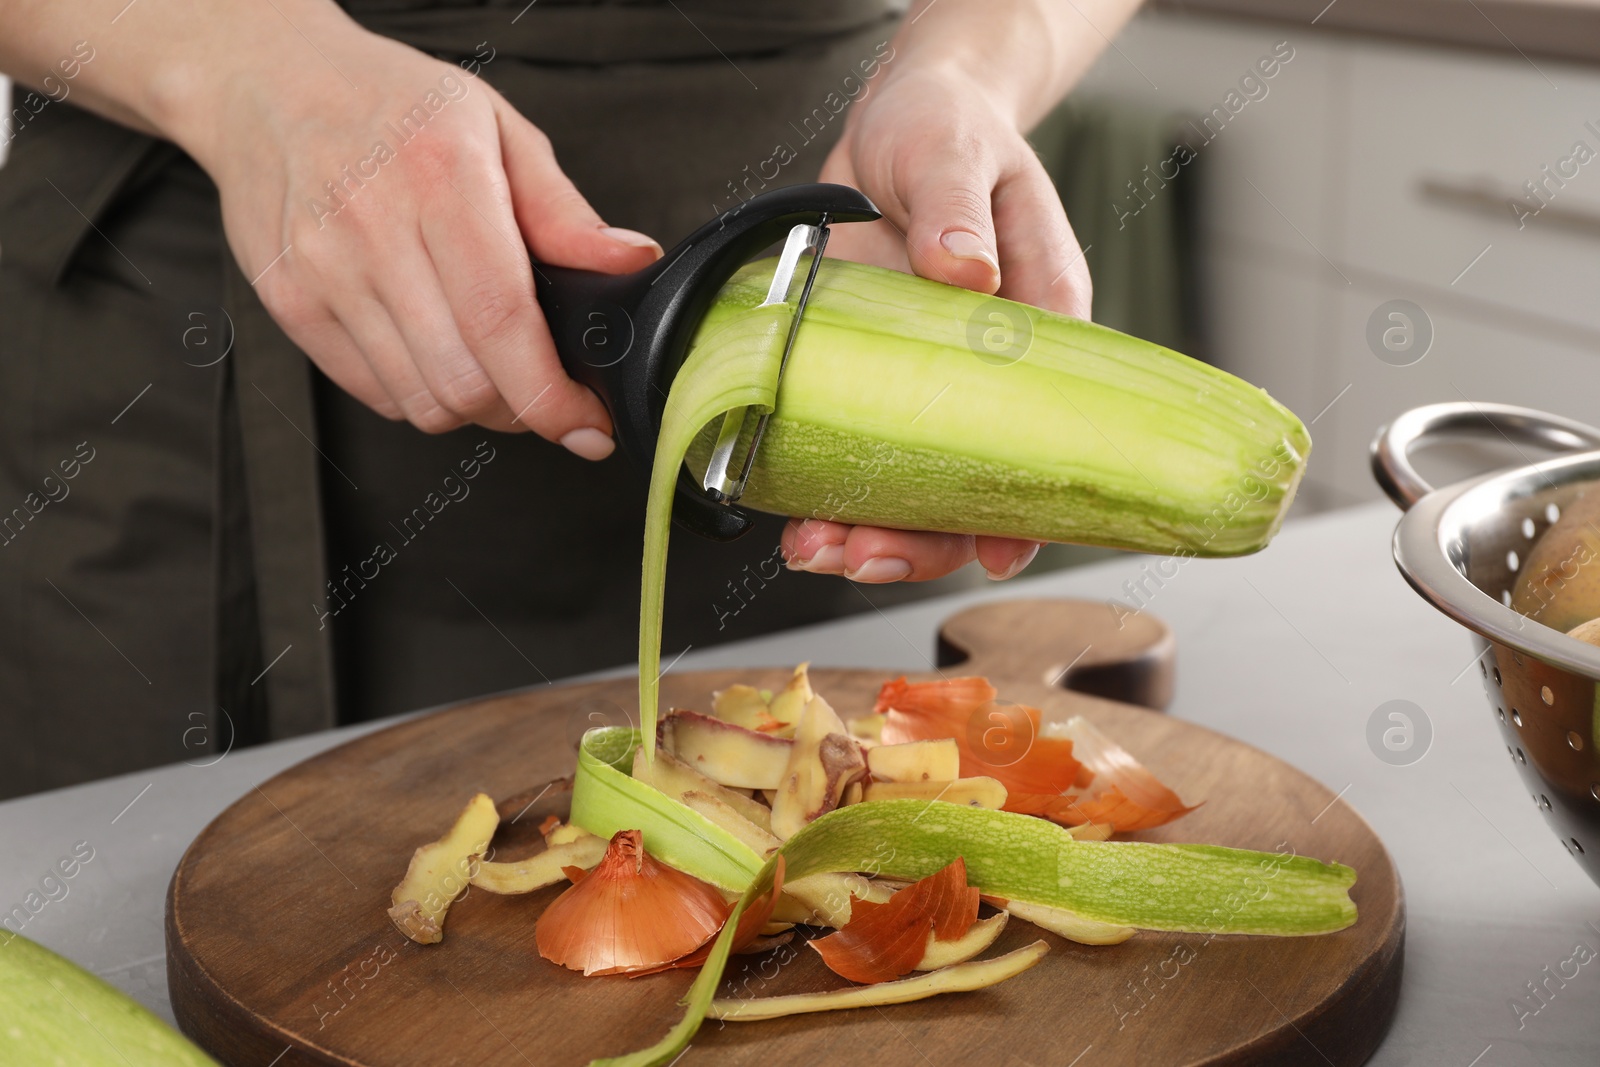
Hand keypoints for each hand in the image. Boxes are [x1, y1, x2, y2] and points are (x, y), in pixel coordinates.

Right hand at [186, 19, 661, 455]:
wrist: (269, 84)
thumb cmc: (392, 103)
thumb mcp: (497, 128)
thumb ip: (563, 211)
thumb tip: (629, 262)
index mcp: (441, 175)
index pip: (501, 320)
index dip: (551, 395)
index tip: (588, 422)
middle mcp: (373, 227)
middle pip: (464, 381)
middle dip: (521, 408)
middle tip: (542, 388)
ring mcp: (323, 273)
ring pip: (421, 402)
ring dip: (472, 407)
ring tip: (487, 365)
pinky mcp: (289, 305)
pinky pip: (374, 394)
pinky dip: (418, 394)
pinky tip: (432, 349)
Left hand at [781, 67, 1088, 582]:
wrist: (897, 122)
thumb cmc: (950, 132)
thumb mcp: (956, 152)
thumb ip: (961, 208)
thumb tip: (964, 270)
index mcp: (1039, 334)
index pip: (1047, 444)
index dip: (1023, 510)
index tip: (993, 552)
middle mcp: (983, 380)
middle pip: (970, 489)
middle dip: (918, 540)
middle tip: (861, 553)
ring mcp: (921, 386)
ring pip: (908, 486)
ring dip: (863, 531)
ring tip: (813, 548)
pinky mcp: (864, 378)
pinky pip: (852, 451)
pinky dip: (822, 491)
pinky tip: (791, 516)